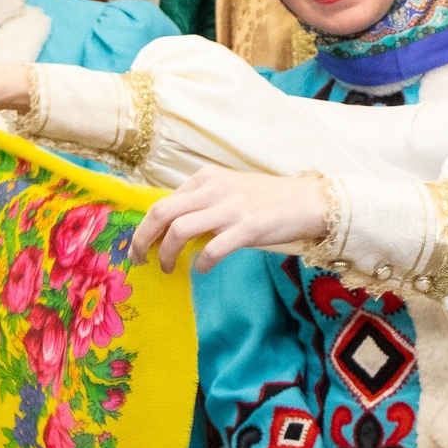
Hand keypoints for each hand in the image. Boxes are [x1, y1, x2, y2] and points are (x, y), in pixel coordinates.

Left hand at [133, 168, 328, 272]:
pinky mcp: (248, 228)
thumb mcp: (229, 190)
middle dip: (142, 240)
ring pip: (179, 230)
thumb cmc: (267, 199)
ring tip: (167, 268)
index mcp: (205, 178)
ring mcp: (230, 208)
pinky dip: (201, 263)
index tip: (139, 246)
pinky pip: (212, 249)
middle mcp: (213, 189)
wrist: (308, 200)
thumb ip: (202, 202)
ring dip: (166, 254)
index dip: (144, 228)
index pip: (162, 202)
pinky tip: (201, 269)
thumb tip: (172, 227)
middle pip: (161, 213)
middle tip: (138, 260)